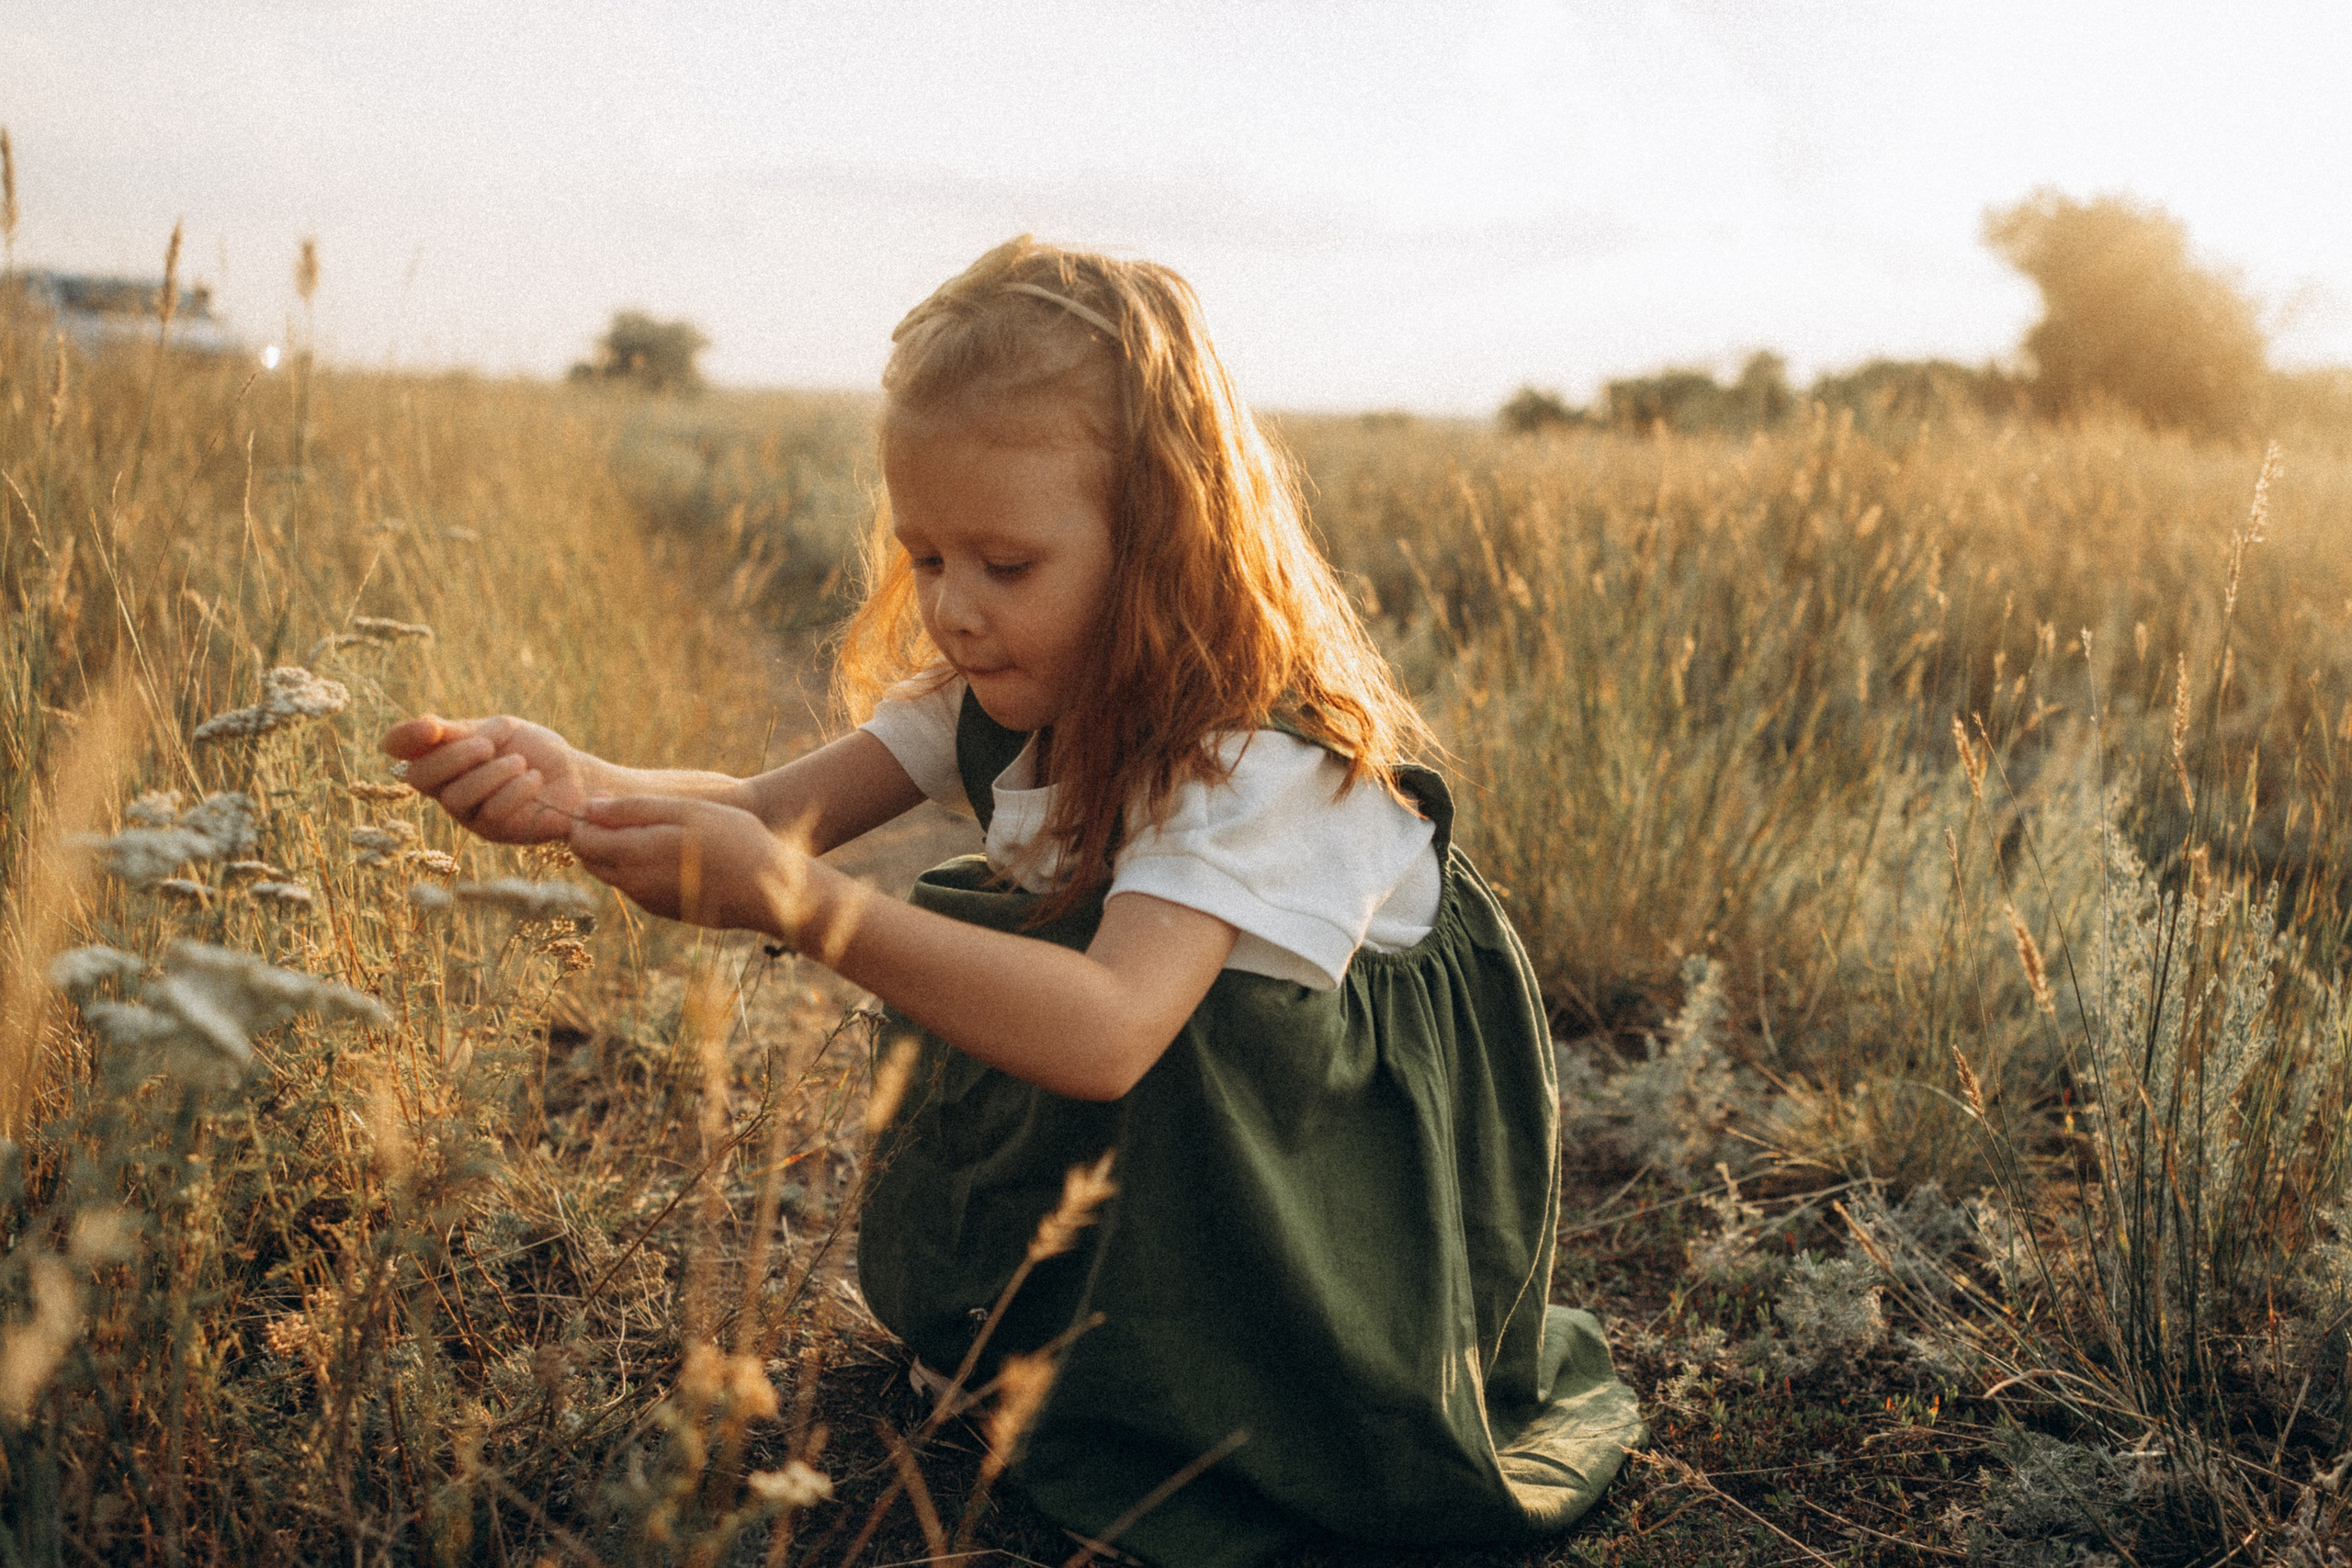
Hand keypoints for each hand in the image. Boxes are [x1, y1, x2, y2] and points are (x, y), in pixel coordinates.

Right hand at [381, 714, 591, 844]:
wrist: (575, 776)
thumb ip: (463, 732)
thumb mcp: (500, 731)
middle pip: (420, 776)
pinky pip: (490, 813)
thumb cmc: (535, 750)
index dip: (404, 737)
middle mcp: (445, 785)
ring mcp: (466, 812)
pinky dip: (515, 790)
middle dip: (452, 758)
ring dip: (490, 775)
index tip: (432, 727)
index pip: (401, 747)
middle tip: (487, 745)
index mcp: (443, 754)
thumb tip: (426, 726)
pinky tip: (535, 779)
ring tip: (521, 763)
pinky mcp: (492, 832)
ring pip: (456, 797)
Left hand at [568, 794, 824, 936]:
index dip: (583, 817)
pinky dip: (640, 867)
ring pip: (613, 874)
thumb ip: (634, 809)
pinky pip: (637, 886)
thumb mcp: (687, 811)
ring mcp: (648, 901)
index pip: (581, 839)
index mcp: (635, 855)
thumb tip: (589, 807)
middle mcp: (634, 885)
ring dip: (618, 852)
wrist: (771, 890)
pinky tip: (672, 852)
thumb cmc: (733, 840)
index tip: (604, 801)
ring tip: (652, 829)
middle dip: (595, 836)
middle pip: (590, 859)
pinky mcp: (665, 910)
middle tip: (623, 813)